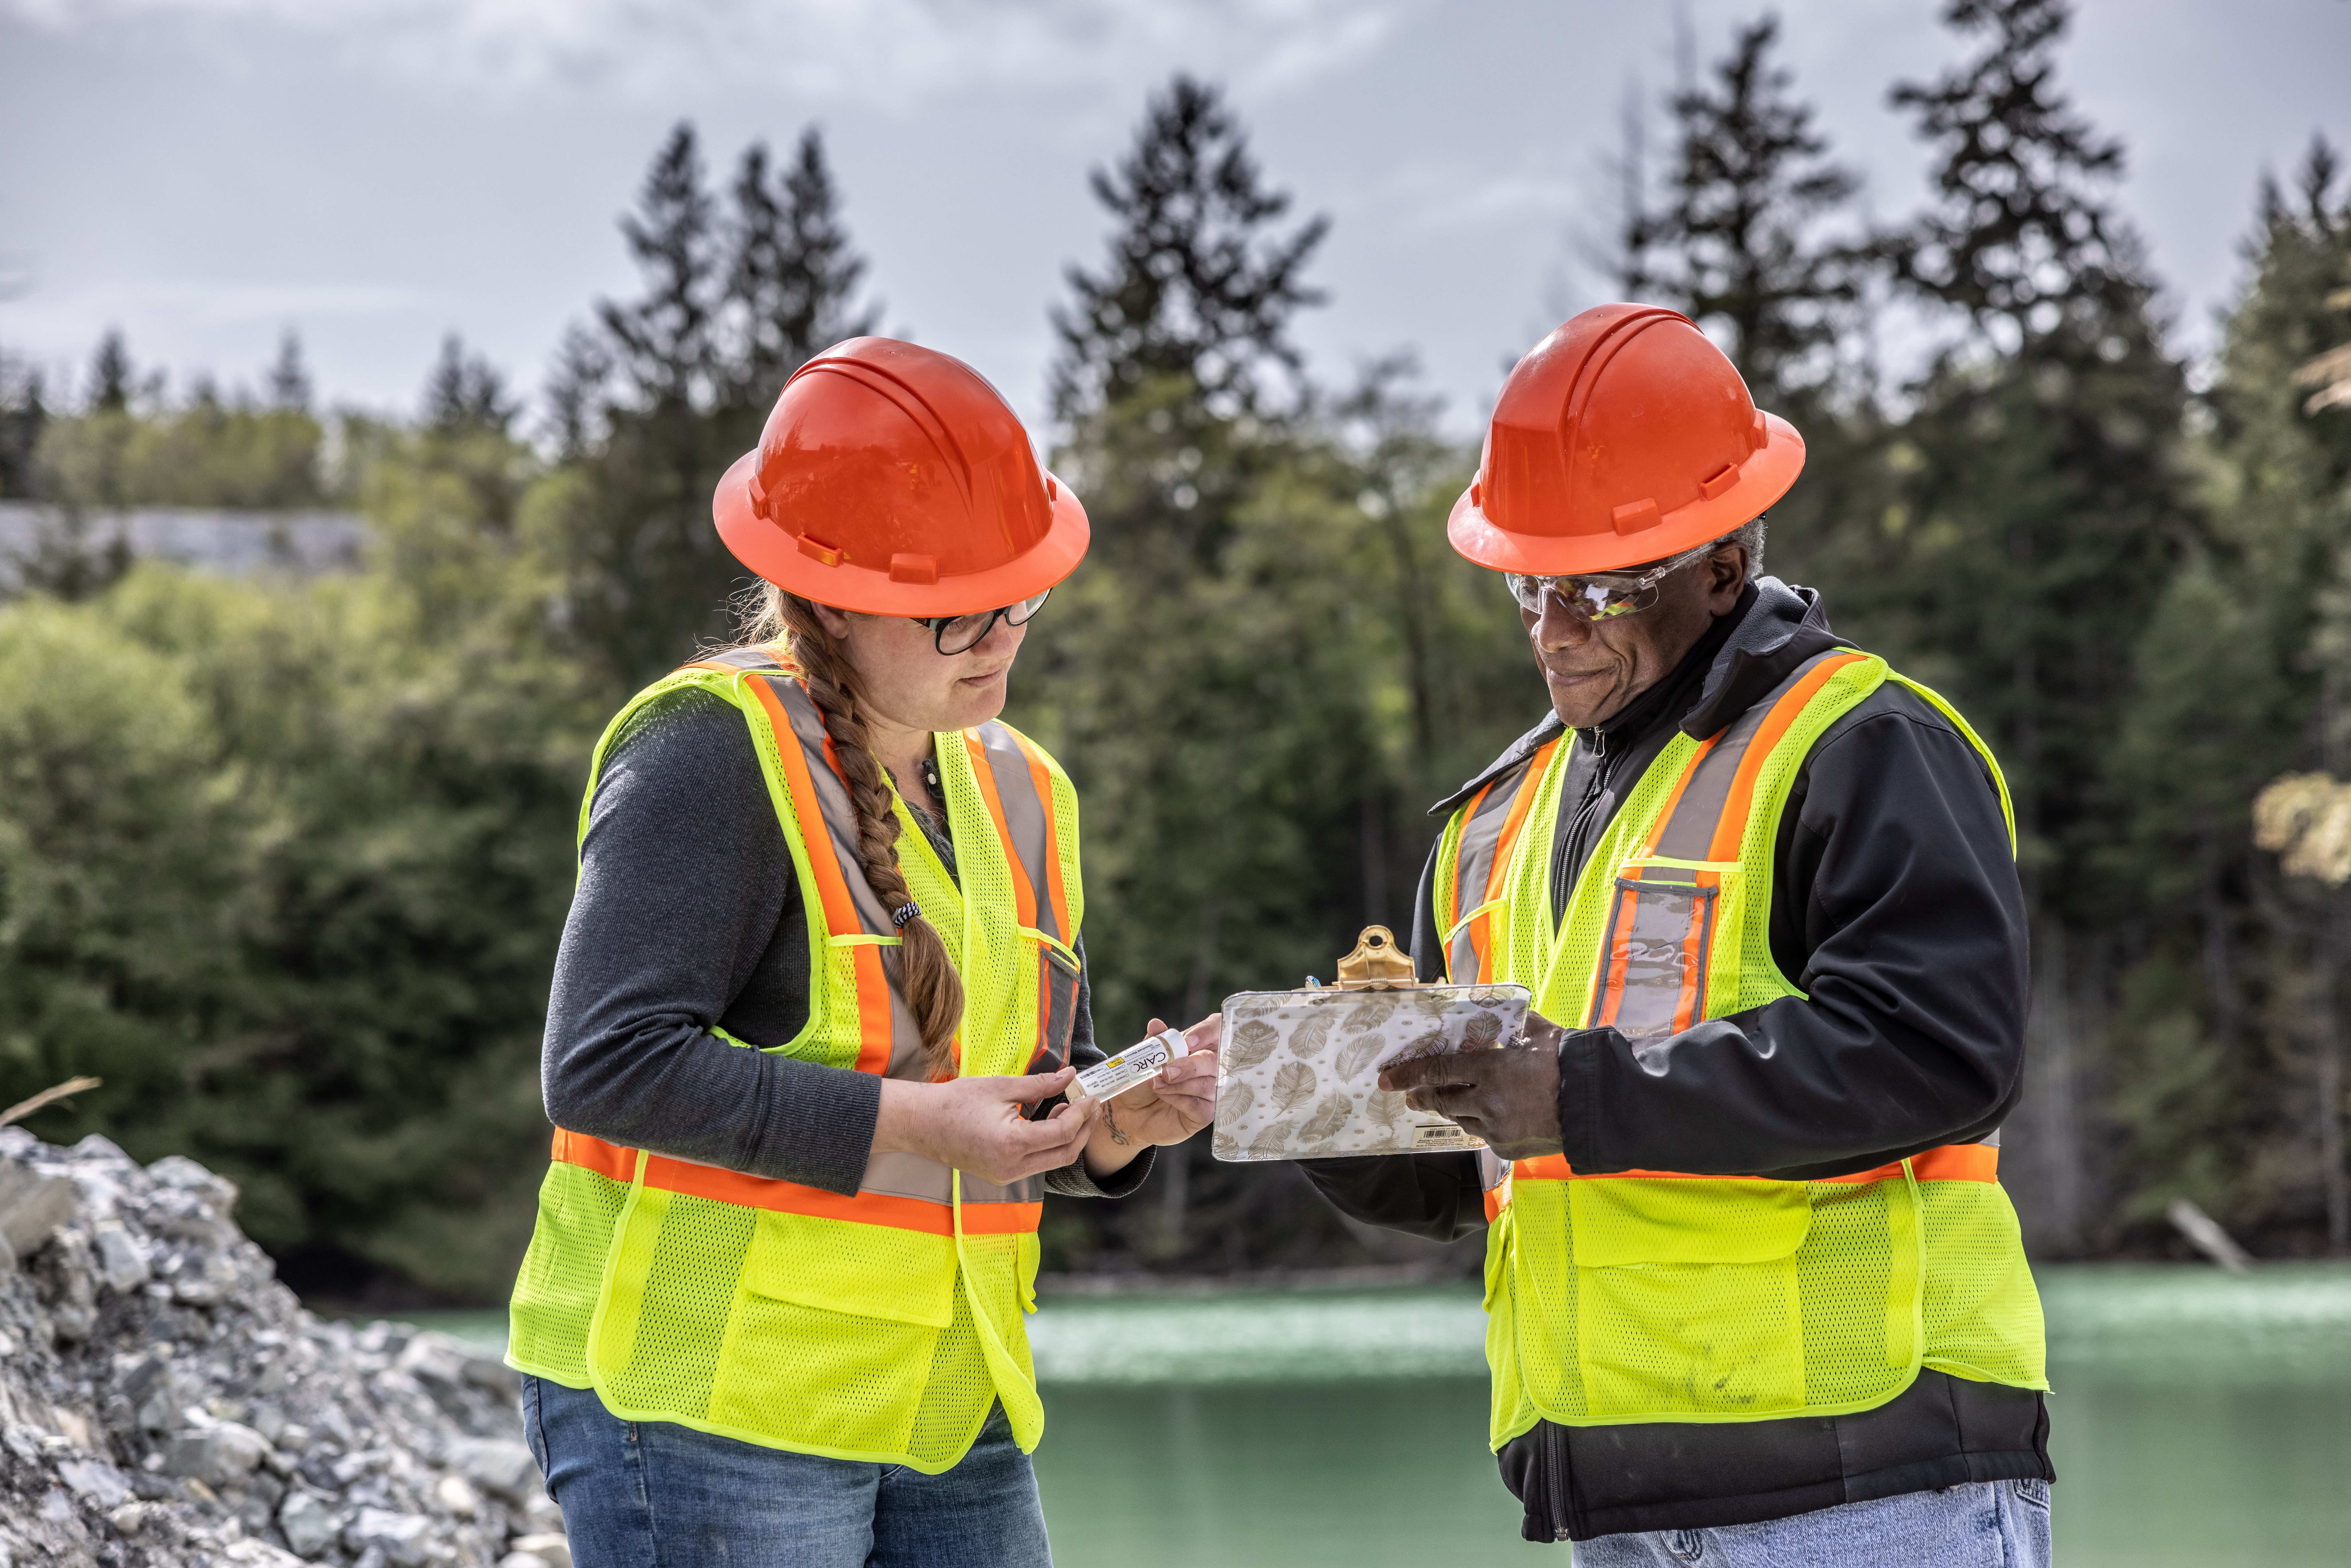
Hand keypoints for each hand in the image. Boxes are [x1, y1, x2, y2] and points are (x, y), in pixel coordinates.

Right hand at [873, 1067, 1098, 1186]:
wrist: (921, 1124)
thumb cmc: (955, 1102)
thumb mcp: (1000, 1087)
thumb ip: (1039, 1084)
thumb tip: (1069, 1075)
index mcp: (1012, 1144)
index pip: (1062, 1133)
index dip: (1082, 1115)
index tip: (1091, 1096)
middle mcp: (1011, 1167)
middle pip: (1064, 1154)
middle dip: (1083, 1130)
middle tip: (1091, 1105)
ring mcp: (1005, 1176)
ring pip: (1051, 1161)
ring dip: (1067, 1137)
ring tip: (1069, 1108)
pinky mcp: (1000, 1176)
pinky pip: (1036, 1163)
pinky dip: (1049, 1144)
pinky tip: (1048, 1121)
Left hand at [1084, 1014, 1221, 1150]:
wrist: (1130, 1112)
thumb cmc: (1142, 1082)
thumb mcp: (1146, 1060)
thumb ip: (1155, 1042)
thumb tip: (1156, 1024)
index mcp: (1199, 1046)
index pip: (1216, 1030)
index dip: (1207, 1032)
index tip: (1188, 1041)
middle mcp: (1210, 1067)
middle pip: (1214, 1061)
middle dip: (1190, 1065)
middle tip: (1166, 1071)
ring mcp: (1210, 1091)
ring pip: (1206, 1085)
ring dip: (1178, 1084)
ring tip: (1156, 1084)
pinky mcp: (1205, 1113)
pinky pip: (1199, 1106)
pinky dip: (1179, 1099)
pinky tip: (1164, 1096)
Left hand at [1378, 1010, 1566, 1161]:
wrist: (1596, 1104)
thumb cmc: (1569, 1062)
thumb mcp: (1539, 1032)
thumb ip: (1514, 1021)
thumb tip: (1497, 1007)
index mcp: (1491, 1070)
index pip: (1439, 1071)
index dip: (1410, 1075)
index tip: (1388, 1078)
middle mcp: (1487, 1102)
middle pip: (1442, 1101)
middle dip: (1422, 1098)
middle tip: (1409, 1095)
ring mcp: (1496, 1128)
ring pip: (1460, 1120)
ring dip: (1451, 1110)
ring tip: (1444, 1102)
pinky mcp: (1506, 1147)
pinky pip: (1482, 1134)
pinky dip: (1478, 1123)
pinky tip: (1483, 1115)